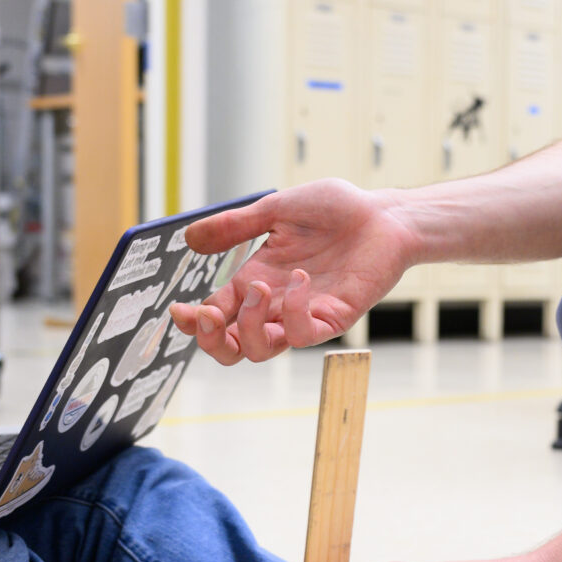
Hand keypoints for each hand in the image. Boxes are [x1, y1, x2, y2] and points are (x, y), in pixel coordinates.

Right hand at [168, 182, 416, 364]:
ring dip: (250, 326)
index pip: (215, 314)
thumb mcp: (276, 210)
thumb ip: (235, 226)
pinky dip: (293, 311)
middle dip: (211, 341)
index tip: (180, 309)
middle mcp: (274, 304)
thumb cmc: (334, 211)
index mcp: (255, 280)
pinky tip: (300, 280)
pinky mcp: (331, 319)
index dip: (193, 322)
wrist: (382, 214)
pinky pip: (301, 335)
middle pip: (230, 348)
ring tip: (260, 287)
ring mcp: (301, 315)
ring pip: (260, 350)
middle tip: (210, 315)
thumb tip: (188, 239)